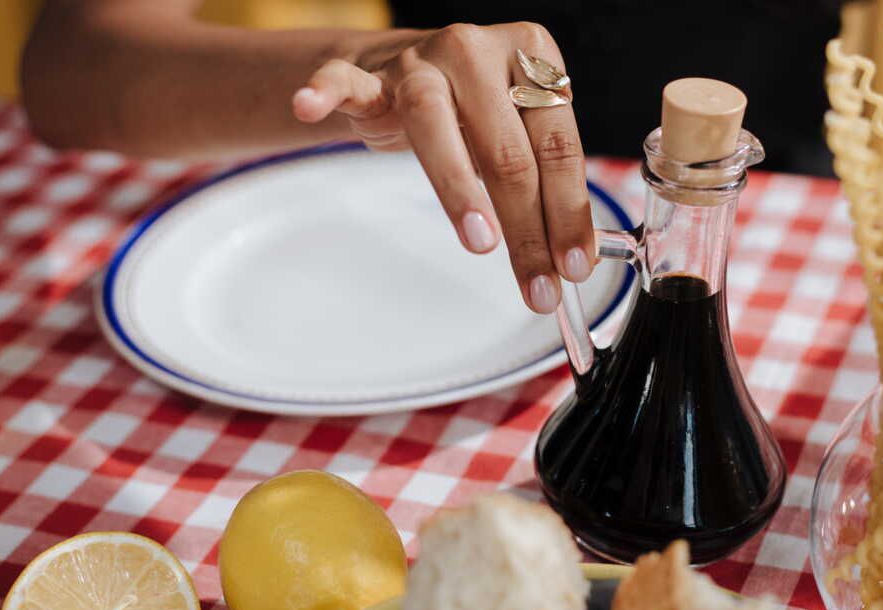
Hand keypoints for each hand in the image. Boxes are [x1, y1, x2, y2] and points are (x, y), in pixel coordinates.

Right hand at [292, 23, 594, 313]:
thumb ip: (543, 185)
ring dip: (459, 190)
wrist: (404, 70)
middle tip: (537, 287)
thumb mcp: (518, 135)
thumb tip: (570, 258)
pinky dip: (325, 92)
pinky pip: (344, 82)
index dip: (568, 212)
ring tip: (481, 242)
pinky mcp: (366, 75)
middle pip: (507, 151)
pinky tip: (309, 104)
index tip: (573, 267)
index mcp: (532, 56)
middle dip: (527, 230)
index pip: (558, 146)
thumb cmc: (473, 111)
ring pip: (436, 125)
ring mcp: (418, 61)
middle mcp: (478, 50)